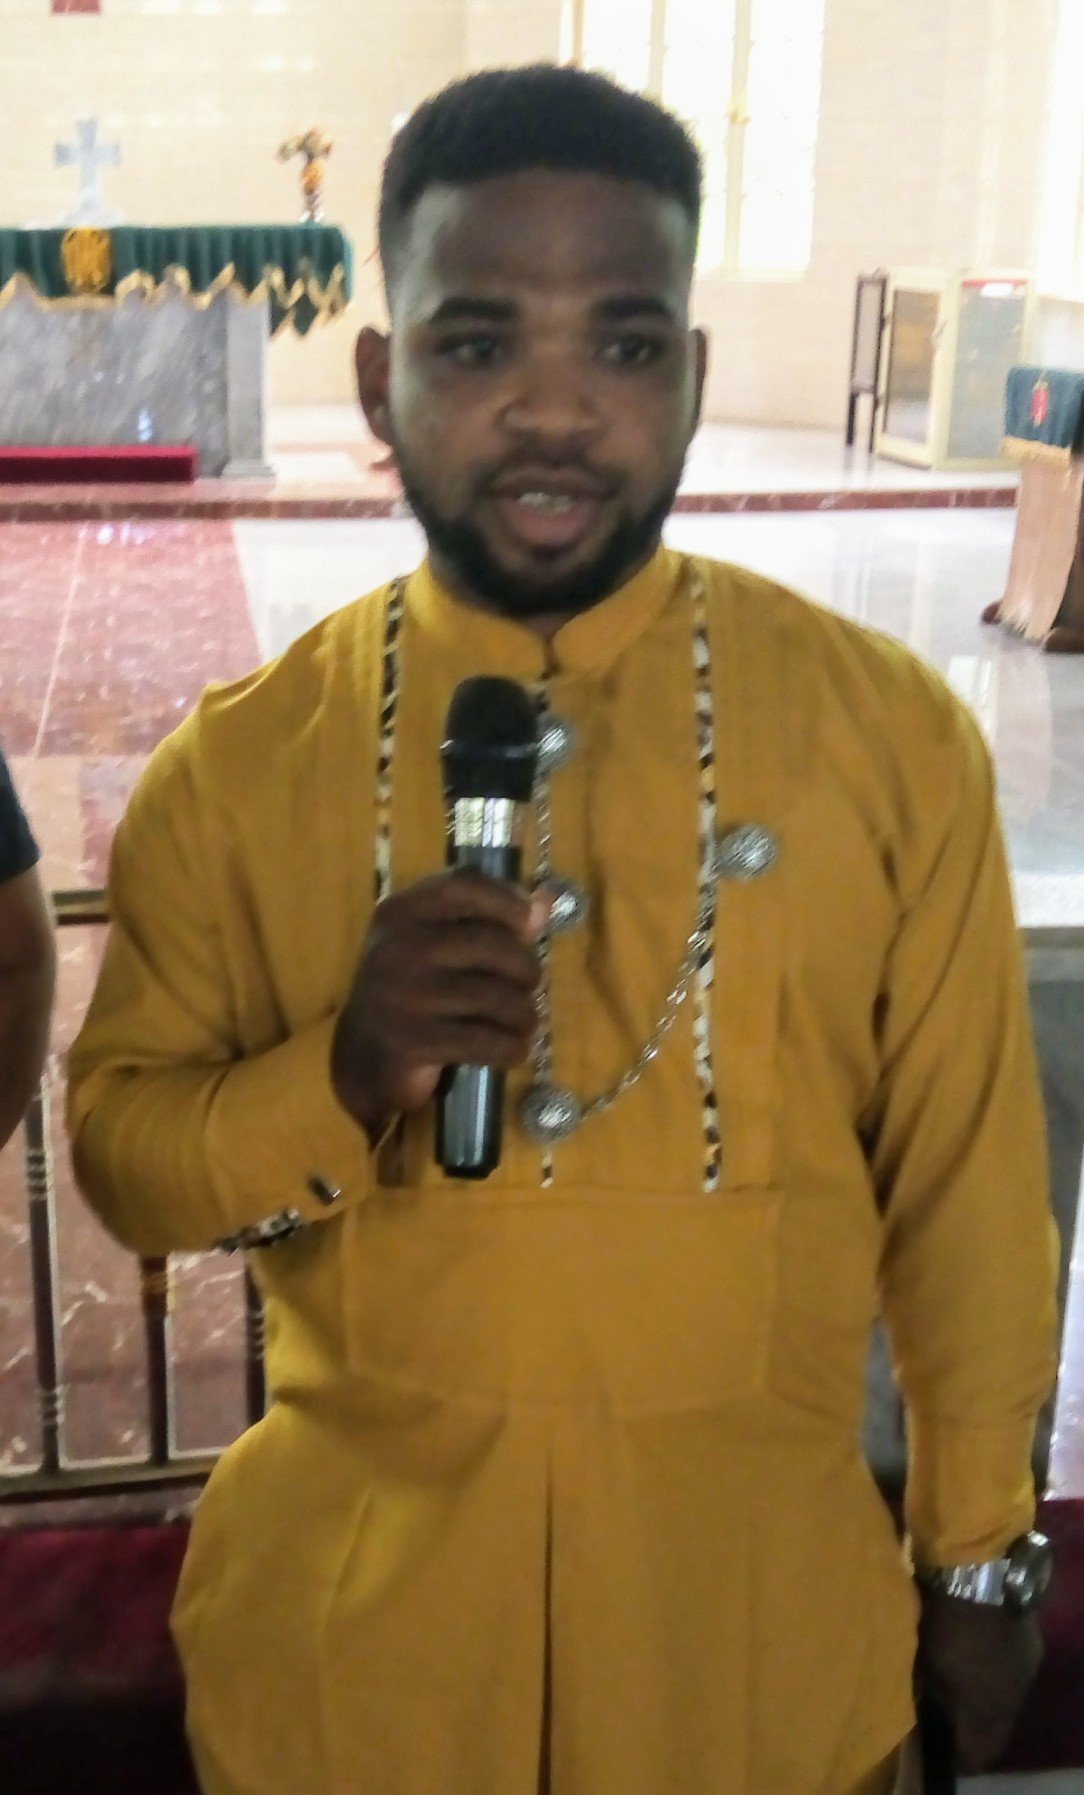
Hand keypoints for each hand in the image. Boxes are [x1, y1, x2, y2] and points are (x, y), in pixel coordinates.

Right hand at [331, 870, 546, 1142]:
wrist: (364, 1055)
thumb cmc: (412, 990)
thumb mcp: (436, 945)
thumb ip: (485, 919)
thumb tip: (544, 903)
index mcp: (399, 913)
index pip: (460, 885)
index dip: (505, 897)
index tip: (531, 921)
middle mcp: (395, 948)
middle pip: (488, 943)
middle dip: (524, 967)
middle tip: (532, 983)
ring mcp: (400, 996)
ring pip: (492, 997)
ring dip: (524, 1014)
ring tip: (528, 1021)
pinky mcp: (410, 1042)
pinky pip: (483, 1040)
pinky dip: (511, 1047)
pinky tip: (516, 1050)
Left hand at [917, 1589, 1043, 1772]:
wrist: (980, 1567)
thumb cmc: (944, 1617)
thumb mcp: (928, 1659)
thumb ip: (935, 1694)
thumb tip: (936, 1713)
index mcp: (988, 1709)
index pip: (979, 1755)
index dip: (960, 1756)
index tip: (941, 1745)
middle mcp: (1015, 1697)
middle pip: (996, 1730)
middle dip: (974, 1726)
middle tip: (947, 1710)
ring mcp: (1028, 1669)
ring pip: (1007, 1700)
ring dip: (987, 1697)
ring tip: (960, 1678)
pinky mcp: (1033, 1643)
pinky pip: (1014, 1674)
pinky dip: (996, 1671)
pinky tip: (977, 1652)